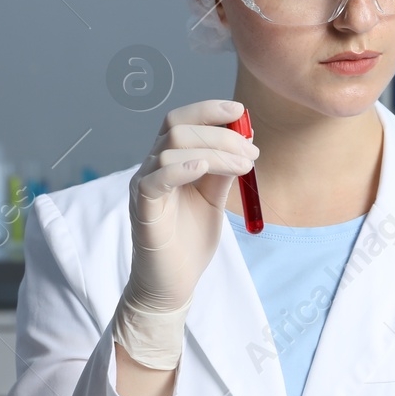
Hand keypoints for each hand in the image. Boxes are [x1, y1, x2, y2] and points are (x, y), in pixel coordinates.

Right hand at [113, 99, 257, 369]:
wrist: (173, 285)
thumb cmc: (189, 242)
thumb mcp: (214, 199)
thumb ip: (223, 171)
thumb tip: (244, 141)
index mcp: (167, 162)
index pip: (180, 121)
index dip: (208, 110)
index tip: (240, 112)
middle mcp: (151, 168)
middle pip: (177, 128)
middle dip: (220, 133)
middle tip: (252, 152)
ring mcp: (144, 187)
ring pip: (170, 148)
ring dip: (215, 151)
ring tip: (244, 167)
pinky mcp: (142, 210)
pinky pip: (155, 180)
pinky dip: (180, 168)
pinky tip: (204, 168)